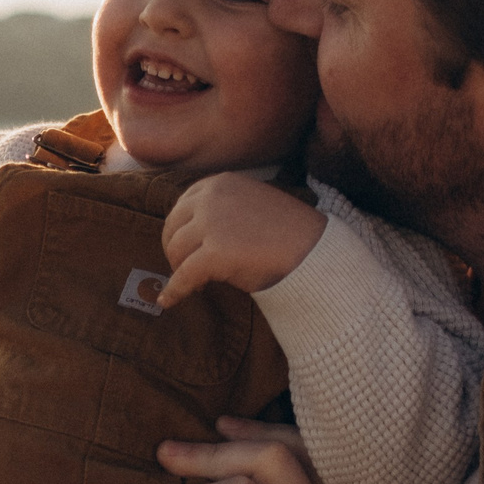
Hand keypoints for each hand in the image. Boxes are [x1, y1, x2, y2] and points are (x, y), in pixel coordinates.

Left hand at [157, 173, 327, 307]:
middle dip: (175, 250)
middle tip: (184, 268)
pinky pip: (184, 275)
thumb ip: (220, 209)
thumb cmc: (286, 232)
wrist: (314, 250)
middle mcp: (210, 198)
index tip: (183, 247)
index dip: (179, 230)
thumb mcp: (248, 204)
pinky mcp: (214, 253)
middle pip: (173, 228)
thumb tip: (190, 232)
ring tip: (193, 282)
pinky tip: (170, 301)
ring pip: (176, 252)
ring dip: (179, 269)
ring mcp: (211, 224)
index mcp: (218, 182)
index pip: (181, 207)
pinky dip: (175, 290)